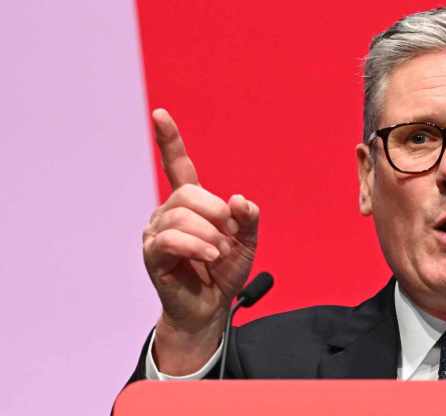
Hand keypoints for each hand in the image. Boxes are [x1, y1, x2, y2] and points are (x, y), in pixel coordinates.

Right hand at [142, 108, 258, 373]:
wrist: (211, 307)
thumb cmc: (225, 271)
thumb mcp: (247, 242)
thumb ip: (248, 218)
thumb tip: (238, 199)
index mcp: (190, 203)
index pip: (177, 165)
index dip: (169, 140)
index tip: (160, 114)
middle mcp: (168, 212)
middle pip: (188, 193)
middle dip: (215, 213)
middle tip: (229, 235)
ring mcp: (157, 232)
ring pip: (181, 216)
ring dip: (209, 235)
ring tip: (219, 254)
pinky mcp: (153, 253)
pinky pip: (172, 239)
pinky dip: (197, 247)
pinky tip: (211, 257)